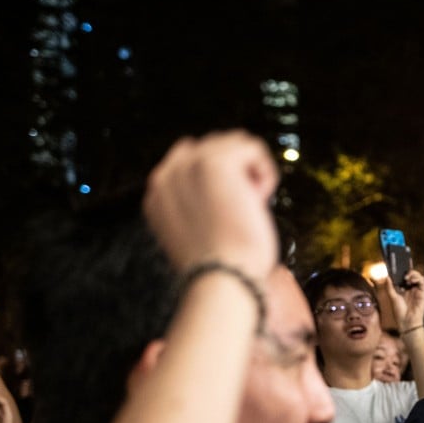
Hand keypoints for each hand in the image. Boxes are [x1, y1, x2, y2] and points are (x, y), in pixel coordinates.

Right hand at [143, 130, 278, 277]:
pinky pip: (252, 148)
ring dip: (251, 172)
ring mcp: (189, 165)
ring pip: (234, 142)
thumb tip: (226, 191)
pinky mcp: (216, 163)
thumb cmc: (221, 270)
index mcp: (158, 193)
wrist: (222, 280)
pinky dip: (265, 173)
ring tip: (248, 205)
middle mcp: (168, 175)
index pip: (189, 157)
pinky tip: (258, 200)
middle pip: (213, 145)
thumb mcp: (197, 235)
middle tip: (241, 210)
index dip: (221, 176)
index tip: (231, 206)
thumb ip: (199, 206)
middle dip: (236, 172)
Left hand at [384, 269, 423, 329]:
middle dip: (408, 270)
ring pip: (418, 276)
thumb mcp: (392, 297)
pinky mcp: (422, 293)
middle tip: (403, 273)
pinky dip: (418, 278)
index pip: (404, 276)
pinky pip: (422, 281)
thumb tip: (387, 276)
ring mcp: (417, 290)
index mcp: (403, 289)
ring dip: (413, 274)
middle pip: (412, 275)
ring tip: (407, 278)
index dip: (403, 269)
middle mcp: (411, 288)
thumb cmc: (399, 312)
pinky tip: (412, 280)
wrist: (407, 322)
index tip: (400, 262)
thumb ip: (390, 287)